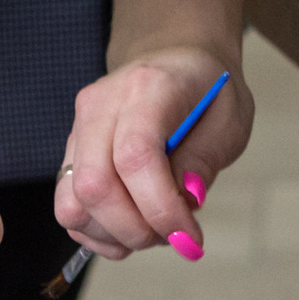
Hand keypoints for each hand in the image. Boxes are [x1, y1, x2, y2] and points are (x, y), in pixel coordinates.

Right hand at [56, 44, 250, 261]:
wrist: (176, 63)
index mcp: (147, 88)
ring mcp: (78, 130)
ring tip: (155, 231)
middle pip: (94, 186)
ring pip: (72, 204)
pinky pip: (69, 209)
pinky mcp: (71, 154)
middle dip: (136, 229)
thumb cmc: (207, 93)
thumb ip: (203, 161)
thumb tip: (182, 204)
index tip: (189, 234)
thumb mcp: (229, 121)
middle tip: (174, 236)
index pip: (135, 157)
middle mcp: (100, 106)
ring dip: (115, 235)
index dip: (160, 207)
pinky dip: (98, 233)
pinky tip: (132, 230)